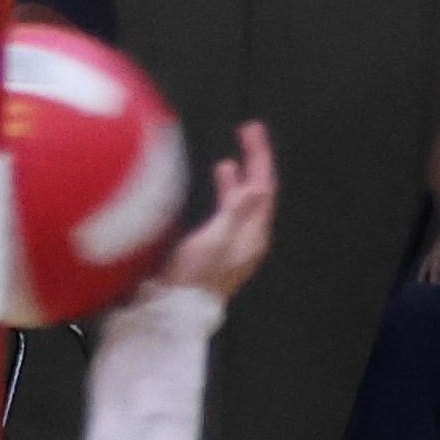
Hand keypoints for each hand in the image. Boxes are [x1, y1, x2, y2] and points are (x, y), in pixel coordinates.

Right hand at [153, 122, 277, 303]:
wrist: (175, 310)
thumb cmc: (193, 278)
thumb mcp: (215, 241)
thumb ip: (235, 212)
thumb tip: (257, 187)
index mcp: (253, 235)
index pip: (264, 187)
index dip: (259, 155)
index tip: (252, 129)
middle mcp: (248, 237)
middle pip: (257, 191)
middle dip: (253, 160)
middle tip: (247, 131)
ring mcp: (234, 242)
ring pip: (243, 200)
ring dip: (240, 176)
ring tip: (233, 157)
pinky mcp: (218, 246)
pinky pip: (230, 210)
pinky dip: (226, 191)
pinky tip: (218, 183)